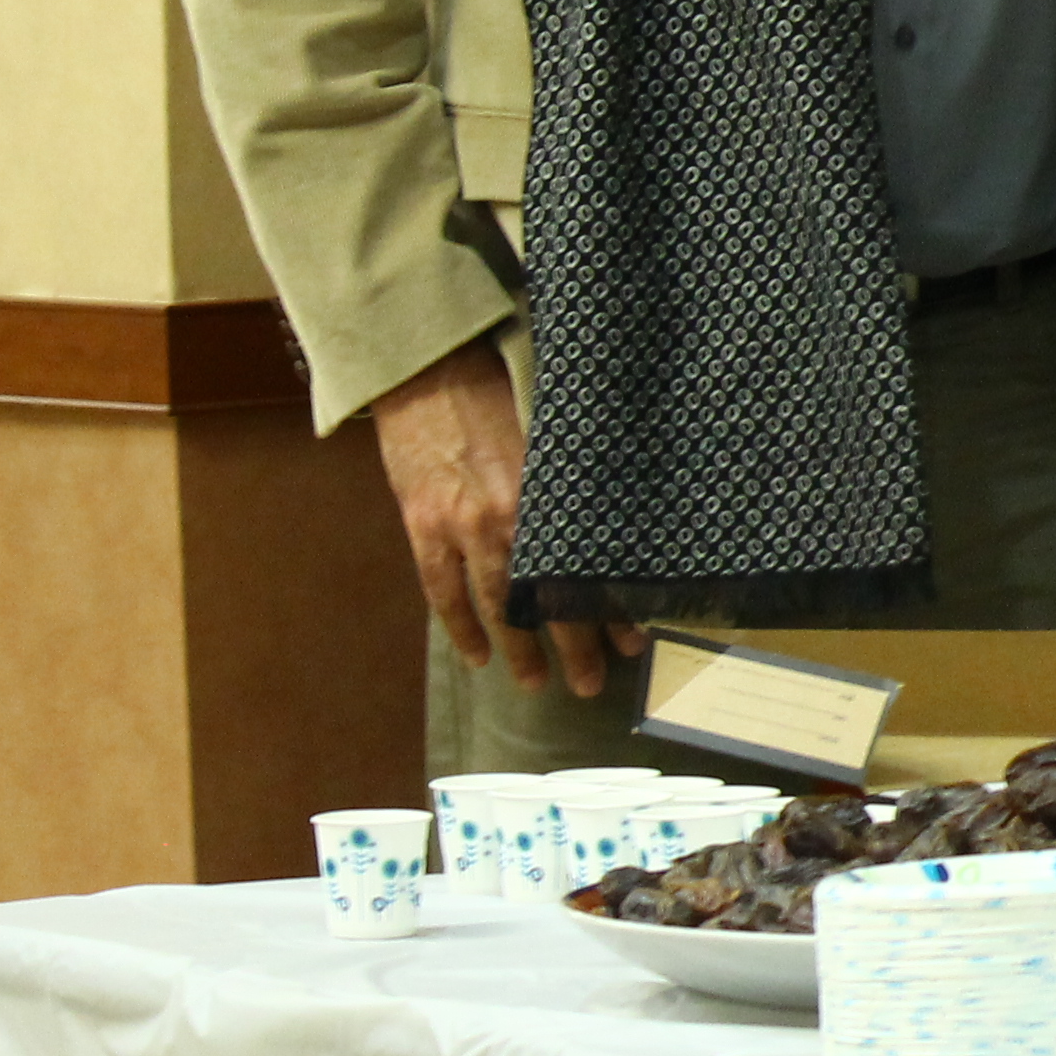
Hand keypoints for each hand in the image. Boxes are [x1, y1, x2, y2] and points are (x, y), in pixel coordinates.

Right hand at [369, 339, 630, 695]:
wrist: (428, 370)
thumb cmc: (502, 390)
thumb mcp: (554, 433)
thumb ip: (577, 483)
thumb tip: (617, 526)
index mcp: (549, 491)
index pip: (585, 566)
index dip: (608, 606)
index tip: (634, 640)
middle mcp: (507, 514)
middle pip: (544, 596)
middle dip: (572, 643)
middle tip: (592, 684)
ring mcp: (459, 524)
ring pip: (494, 603)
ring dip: (517, 649)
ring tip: (537, 684)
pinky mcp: (422, 525)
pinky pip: (441, 590)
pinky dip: (461, 626)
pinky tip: (478, 656)